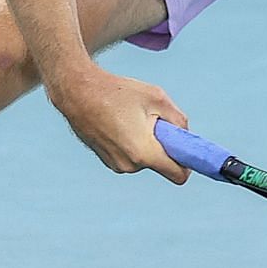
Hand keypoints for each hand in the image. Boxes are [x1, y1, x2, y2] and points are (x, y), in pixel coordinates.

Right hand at [46, 64, 190, 182]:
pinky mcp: (107, 161)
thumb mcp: (157, 98)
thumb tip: (185, 136)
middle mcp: (130, 165)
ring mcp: (116, 165)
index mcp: (144, 153)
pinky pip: (131, 157)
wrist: (77, 92)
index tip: (189, 151)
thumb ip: (179, 120)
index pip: (178, 175)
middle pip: (162, 164)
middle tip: (154, 120)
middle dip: (165, 146)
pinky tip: (121, 122)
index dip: (188, 164)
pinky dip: (134, 144)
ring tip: (132, 118)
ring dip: (148, 143)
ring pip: (146, 160)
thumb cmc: (118, 92)